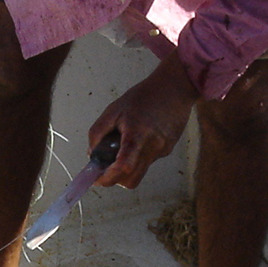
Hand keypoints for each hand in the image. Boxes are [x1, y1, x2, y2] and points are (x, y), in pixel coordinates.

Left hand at [88, 56, 202, 188]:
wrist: (174, 87)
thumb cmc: (143, 96)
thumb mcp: (113, 110)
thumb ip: (98, 133)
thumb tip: (92, 155)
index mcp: (137, 135)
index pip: (124, 167)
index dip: (109, 178)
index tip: (97, 179)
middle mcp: (152, 146)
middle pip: (132, 179)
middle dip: (115, 179)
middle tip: (105, 169)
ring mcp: (162, 150)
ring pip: (140, 172)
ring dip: (126, 167)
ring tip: (123, 145)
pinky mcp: (168, 149)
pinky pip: (148, 161)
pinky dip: (138, 155)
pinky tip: (141, 136)